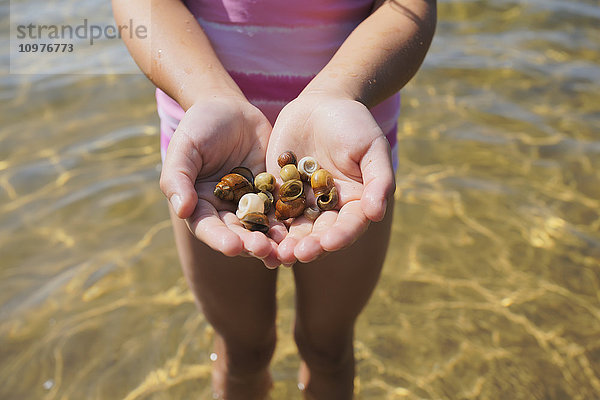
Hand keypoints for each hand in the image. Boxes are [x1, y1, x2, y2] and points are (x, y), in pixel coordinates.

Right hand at [160, 96, 285, 267]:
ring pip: (262, 228)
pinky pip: (283, 210)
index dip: (220, 239)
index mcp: (200, 205)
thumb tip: (181, 211)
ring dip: (273, 241)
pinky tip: (304, 231)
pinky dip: (292, 222)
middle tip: (264, 251)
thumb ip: (178, 178)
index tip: (233, 247)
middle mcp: (225, 210)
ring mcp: (251, 204)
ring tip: (285, 250)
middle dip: (250, 245)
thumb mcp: (184, 147)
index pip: (208, 228)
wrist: (230, 108)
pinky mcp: (272, 193)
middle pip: (238, 234)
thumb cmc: (199, 126)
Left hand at [266, 93, 394, 263]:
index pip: (350, 225)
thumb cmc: (354, 123)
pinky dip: (264, 226)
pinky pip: (271, 212)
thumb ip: (379, 180)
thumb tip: (377, 214)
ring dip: (285, 244)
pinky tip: (254, 237)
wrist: (320, 104)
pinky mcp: (279, 194)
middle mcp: (328, 209)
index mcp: (356, 203)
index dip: (340, 236)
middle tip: (297, 255)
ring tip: (275, 255)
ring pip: (294, 230)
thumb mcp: (372, 147)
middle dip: (310, 246)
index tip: (329, 243)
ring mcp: (302, 203)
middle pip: (320, 234)